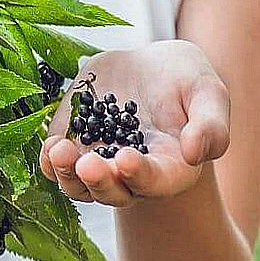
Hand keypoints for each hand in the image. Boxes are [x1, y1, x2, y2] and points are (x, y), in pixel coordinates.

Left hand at [39, 39, 230, 207]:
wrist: (148, 67)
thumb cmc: (186, 80)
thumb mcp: (207, 91)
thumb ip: (211, 124)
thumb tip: (197, 152)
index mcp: (171, 168)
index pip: (156, 182)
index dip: (140, 175)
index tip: (126, 159)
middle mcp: (131, 174)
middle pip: (114, 192)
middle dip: (99, 181)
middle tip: (88, 163)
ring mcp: (99, 162)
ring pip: (79, 185)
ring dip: (67, 175)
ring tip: (60, 152)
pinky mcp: (73, 145)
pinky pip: (55, 166)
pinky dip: (49, 162)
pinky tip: (50, 146)